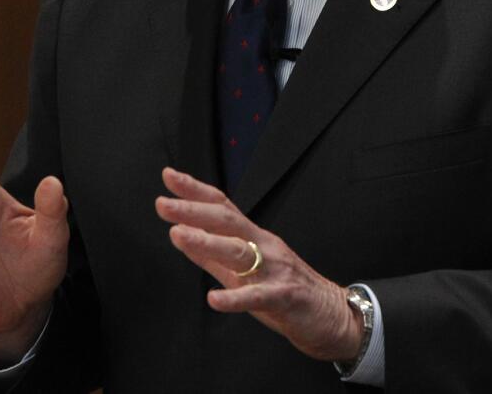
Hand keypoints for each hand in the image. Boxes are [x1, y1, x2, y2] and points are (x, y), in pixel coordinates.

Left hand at [156, 168, 362, 363]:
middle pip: (227, 222)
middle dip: (193, 211)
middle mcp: (264, 246)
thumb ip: (211, 255)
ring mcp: (275, 269)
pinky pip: (257, 296)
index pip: (222, 207)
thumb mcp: (242, 271)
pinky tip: (213, 299)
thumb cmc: (284, 291)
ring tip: (177, 235)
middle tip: (162, 203)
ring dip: (207, 242)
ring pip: (239, 252)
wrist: (330, 314)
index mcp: (254, 237)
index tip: (168, 177)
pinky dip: (235, 298)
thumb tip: (179, 234)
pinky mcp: (284, 296)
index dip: (195, 190)